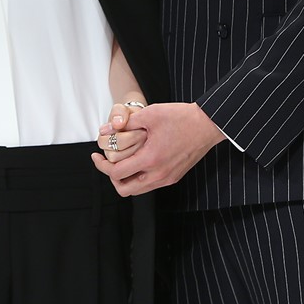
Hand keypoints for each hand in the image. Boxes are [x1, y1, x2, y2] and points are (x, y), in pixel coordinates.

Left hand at [91, 101, 224, 195]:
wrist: (208, 124)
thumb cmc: (181, 117)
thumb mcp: (150, 113)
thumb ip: (126, 124)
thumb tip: (106, 131)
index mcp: (151, 159)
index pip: (117, 173)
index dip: (101, 166)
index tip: (96, 156)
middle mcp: (159, 174)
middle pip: (125, 190)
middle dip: (111, 177)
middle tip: (107, 162)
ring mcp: (168, 178)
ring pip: (138, 190)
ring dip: (125, 179)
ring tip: (121, 161)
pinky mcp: (174, 176)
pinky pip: (150, 184)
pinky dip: (139, 177)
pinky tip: (138, 161)